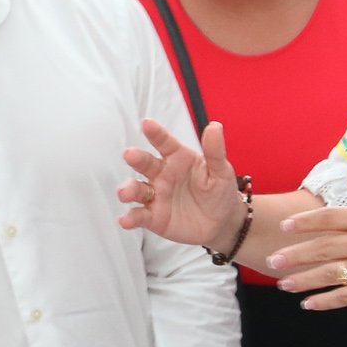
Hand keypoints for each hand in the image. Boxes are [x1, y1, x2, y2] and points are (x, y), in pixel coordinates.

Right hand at [116, 118, 244, 255]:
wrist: (222, 222)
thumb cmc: (219, 191)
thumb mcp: (221, 171)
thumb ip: (215, 151)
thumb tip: (215, 127)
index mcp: (178, 158)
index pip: (164, 142)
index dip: (156, 133)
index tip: (147, 123)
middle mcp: (162, 174)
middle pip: (145, 163)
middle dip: (135, 158)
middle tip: (129, 154)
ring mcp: (156, 195)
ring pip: (137, 189)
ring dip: (128, 189)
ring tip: (124, 193)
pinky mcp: (153, 216)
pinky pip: (139, 216)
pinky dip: (130, 218)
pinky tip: (126, 220)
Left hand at [265, 172, 346, 311]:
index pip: (332, 217)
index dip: (305, 223)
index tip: (286, 227)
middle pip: (323, 247)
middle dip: (294, 255)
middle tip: (272, 261)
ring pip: (330, 274)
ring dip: (303, 280)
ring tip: (284, 285)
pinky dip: (325, 301)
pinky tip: (310, 304)